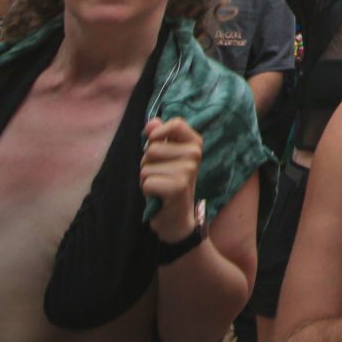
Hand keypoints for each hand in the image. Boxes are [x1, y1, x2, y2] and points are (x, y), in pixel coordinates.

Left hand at [140, 118, 202, 240]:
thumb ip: (159, 137)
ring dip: (146, 179)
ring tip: (160, 187)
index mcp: (195, 144)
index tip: (156, 144)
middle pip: (152, 148)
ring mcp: (188, 170)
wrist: (177, 218)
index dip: (158, 133)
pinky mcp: (178, 187)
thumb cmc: (169, 183)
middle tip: (161, 176)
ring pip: (146, 167)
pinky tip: (160, 197)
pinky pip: (146, 182)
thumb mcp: (165, 157)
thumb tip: (151, 122)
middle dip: (148, 164)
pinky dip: (147, 191)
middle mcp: (194, 154)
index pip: (176, 123)